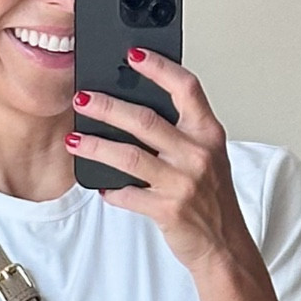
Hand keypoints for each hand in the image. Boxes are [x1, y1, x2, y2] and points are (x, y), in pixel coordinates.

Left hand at [65, 52, 256, 276]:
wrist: (225, 246)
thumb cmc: (212, 200)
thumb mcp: (207, 157)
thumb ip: (181, 132)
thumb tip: (136, 107)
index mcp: (208, 133)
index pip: (185, 87)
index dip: (158, 67)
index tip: (133, 54)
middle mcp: (197, 154)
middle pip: (145, 119)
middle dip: (107, 106)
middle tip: (83, 98)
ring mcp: (182, 182)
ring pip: (129, 156)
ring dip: (96, 146)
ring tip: (75, 139)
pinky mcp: (168, 210)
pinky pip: (128, 195)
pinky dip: (111, 191)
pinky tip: (100, 186)